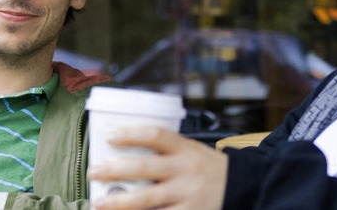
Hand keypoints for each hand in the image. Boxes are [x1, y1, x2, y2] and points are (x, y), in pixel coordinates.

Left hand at [88, 126, 227, 209]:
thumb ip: (166, 151)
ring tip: (99, 203)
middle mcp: (186, 171)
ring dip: (121, 202)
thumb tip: (125, 149)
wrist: (242, 188)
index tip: (110, 136)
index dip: (132, 134)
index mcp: (185, 149)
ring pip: (149, 199)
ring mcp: (188, 195)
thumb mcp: (192, 151)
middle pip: (146, 168)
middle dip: (115, 170)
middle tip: (93, 172)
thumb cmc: (208, 169)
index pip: (157, 135)